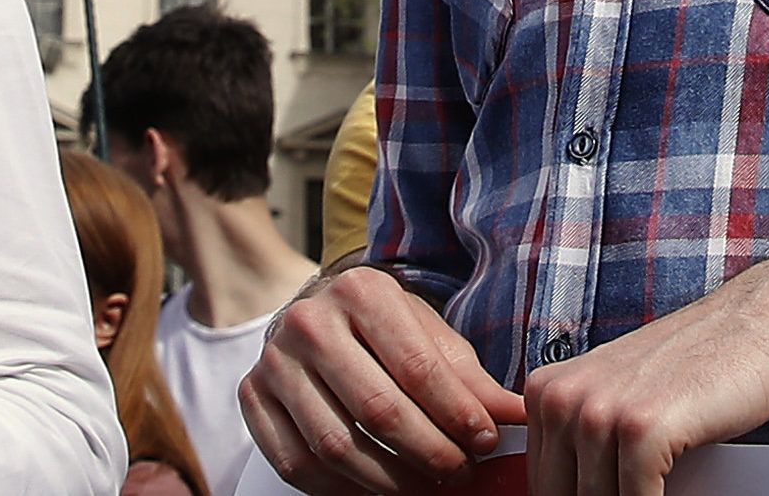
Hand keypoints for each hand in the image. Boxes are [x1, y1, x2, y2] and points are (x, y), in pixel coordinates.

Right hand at [245, 267, 522, 495]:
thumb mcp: (429, 336)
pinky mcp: (252, 397)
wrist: (315, 313)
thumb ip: (469, 378)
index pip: (417, 368)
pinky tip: (375, 490)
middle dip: (428, 452)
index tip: (485, 443)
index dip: (456, 414)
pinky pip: (296, 463)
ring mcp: (275, 361)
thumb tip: (515, 416)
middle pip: (376, 410)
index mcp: (362, 292)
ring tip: (425, 486)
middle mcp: (310, 322)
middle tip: (459, 472)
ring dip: (388, 480)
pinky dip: (340, 489)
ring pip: (335, 444)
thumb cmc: (383, 328)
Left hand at [521, 266, 768, 495]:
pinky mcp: (642, 428)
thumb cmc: (696, 368)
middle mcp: (561, 399)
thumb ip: (584, 442)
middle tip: (640, 494)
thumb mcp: (618, 395)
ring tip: (659, 493)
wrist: (758, 325)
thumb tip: (575, 490)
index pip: (543, 482)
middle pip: (564, 494)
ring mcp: (600, 412)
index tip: (607, 494)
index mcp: (546, 393)